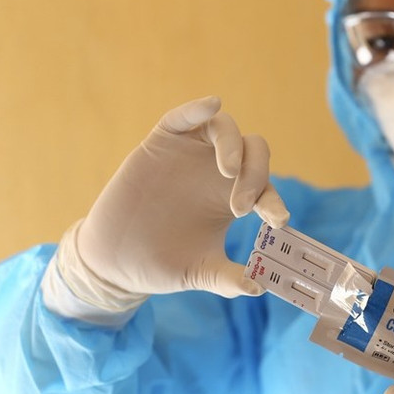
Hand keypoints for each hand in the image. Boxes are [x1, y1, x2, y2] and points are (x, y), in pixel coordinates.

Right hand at [73, 96, 288, 299]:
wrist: (116, 263)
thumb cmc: (163, 265)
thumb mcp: (201, 272)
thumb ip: (228, 278)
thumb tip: (258, 287)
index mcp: (233, 198)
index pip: (265, 189)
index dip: (274, 202)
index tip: (278, 221)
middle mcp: (217, 172)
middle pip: (254, 152)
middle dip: (256, 173)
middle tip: (244, 207)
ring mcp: (190, 155)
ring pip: (224, 129)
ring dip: (233, 145)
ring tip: (230, 172)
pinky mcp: (161, 144)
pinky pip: (183, 118)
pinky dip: (198, 109)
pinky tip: (212, 106)